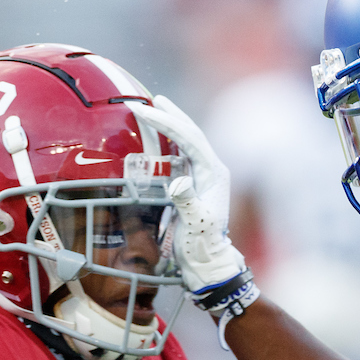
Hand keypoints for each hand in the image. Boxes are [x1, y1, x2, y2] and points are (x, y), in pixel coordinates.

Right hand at [128, 96, 244, 295]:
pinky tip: (161, 134)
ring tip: (158, 108)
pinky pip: (183, 154)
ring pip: (189, 142)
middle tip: (154, 99)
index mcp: (215, 174)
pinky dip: (171, 141)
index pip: (190, 139)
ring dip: (173, 124)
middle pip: (193, 134)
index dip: (167, 123)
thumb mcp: (195, 223)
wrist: (207, 259)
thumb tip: (178, 182)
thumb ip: (187, 201)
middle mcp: (212, 170)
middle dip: (172, 115)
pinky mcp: (196, 183)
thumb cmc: (202, 243)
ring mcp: (205, 176)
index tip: (144, 111)